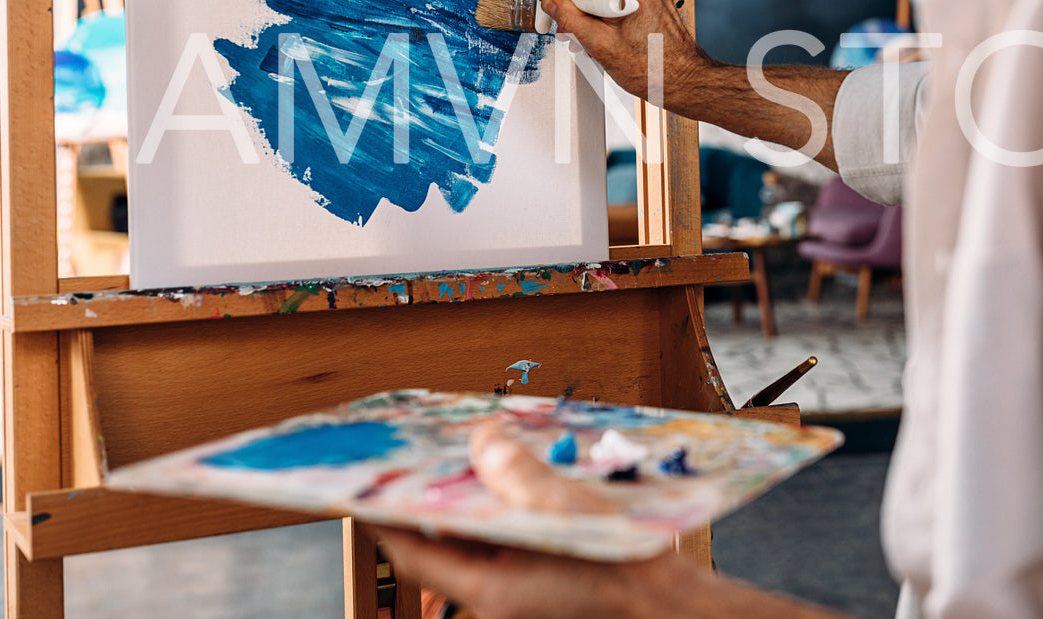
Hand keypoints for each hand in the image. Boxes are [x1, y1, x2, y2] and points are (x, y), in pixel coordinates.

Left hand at [375, 424, 850, 618]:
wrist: (677, 614)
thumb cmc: (630, 572)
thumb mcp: (570, 512)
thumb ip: (520, 475)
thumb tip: (481, 441)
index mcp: (491, 590)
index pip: (413, 551)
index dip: (387, 514)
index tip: (365, 480)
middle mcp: (499, 600)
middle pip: (445, 546)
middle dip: (434, 500)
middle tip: (424, 455)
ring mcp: (523, 598)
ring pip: (480, 545)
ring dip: (476, 504)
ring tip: (475, 458)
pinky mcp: (545, 590)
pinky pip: (511, 548)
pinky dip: (508, 517)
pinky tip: (524, 485)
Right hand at [538, 0, 714, 107]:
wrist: (685, 82)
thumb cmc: (654, 71)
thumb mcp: (602, 48)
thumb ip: (572, 21)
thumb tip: (553, 3)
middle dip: (574, 5)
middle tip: (563, 27)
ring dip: (589, 13)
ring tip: (585, 39)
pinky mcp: (652, 1)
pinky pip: (618, 0)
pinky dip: (605, 16)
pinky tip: (603, 37)